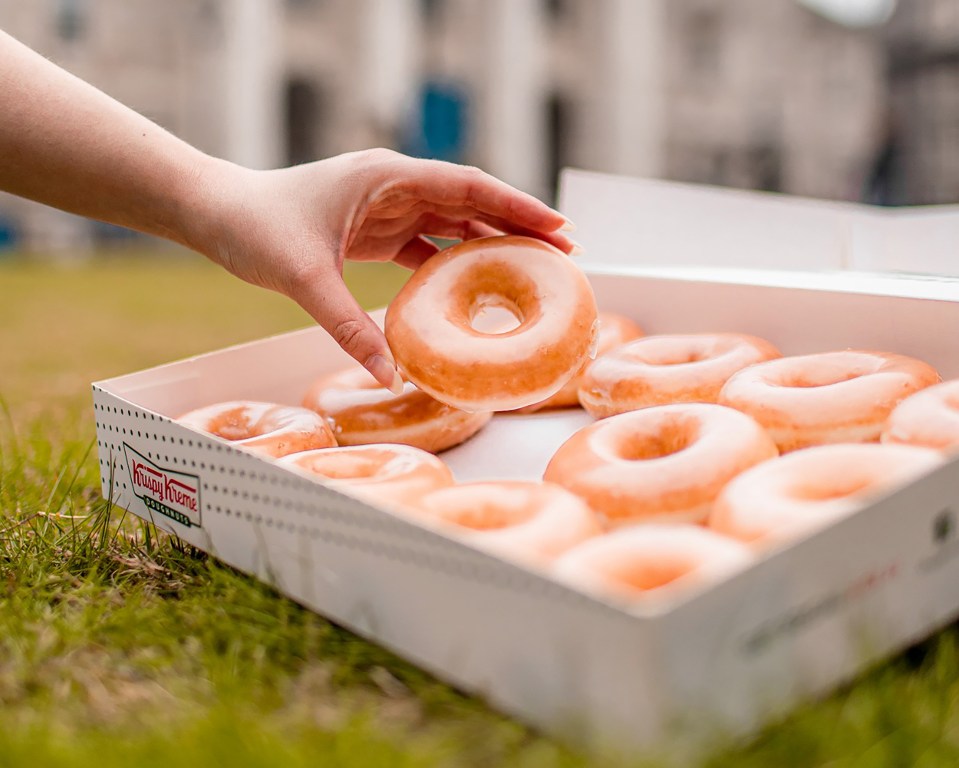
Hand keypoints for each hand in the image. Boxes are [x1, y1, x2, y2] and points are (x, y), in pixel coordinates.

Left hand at [192, 148, 576, 391]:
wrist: (217, 213)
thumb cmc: (255, 228)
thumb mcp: (303, 278)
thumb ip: (348, 327)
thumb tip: (390, 376)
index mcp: (386, 177)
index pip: (468, 187)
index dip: (517, 206)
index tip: (559, 227)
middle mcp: (394, 186)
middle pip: (473, 203)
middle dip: (520, 225)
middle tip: (567, 253)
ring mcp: (386, 207)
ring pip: (455, 222)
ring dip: (494, 242)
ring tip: (536, 269)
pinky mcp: (375, 230)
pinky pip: (429, 244)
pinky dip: (457, 261)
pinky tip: (479, 285)